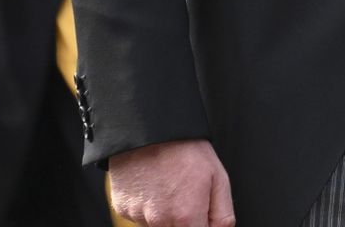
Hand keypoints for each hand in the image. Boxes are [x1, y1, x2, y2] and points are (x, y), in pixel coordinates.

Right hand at [108, 139, 235, 226]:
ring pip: (157, 224)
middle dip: (183, 218)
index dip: (201, 224)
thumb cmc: (185, 148)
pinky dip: (146, 204)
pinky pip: (139, 214)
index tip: (200, 212)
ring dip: (163, 212)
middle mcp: (160, 221)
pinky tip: (152, 183)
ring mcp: (139, 215)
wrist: (149, 128)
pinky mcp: (122, 208)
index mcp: (186, 217)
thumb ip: (222, 213)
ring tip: (167, 183)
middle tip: (184, 193)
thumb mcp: (217, 176)